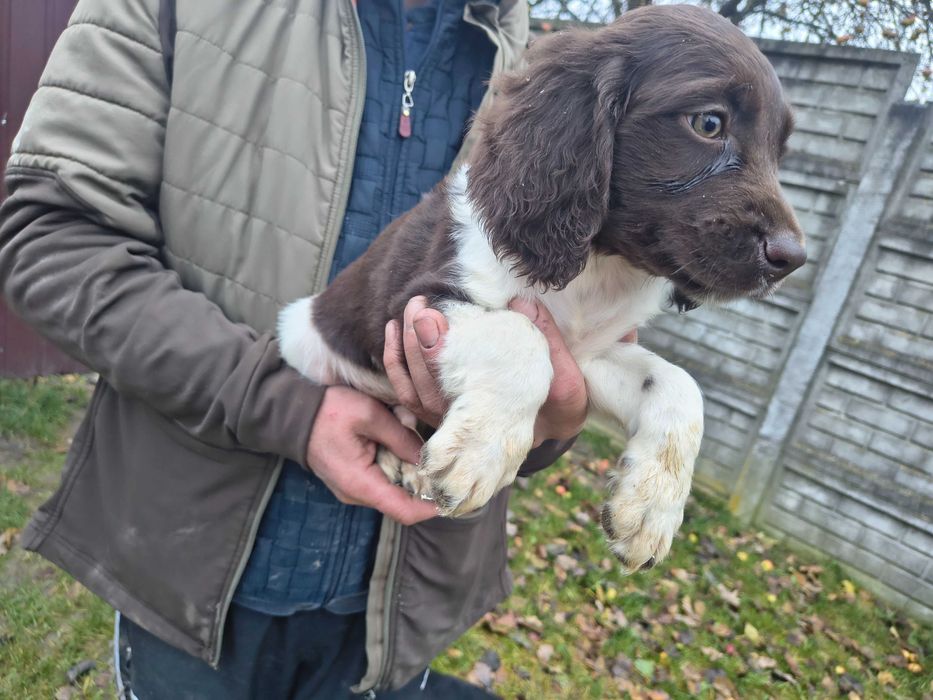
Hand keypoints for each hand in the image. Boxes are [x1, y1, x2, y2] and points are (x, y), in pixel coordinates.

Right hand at [305, 385, 437, 524]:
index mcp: (360, 483)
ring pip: (393, 492)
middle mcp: (356, 494)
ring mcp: (353, 489)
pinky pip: (382, 482)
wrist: (293, 413)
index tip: (453, 496)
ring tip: (423, 450)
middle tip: (445, 465)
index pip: (404, 511)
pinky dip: (398, 469)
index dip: (432, 507)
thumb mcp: (370, 415)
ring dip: (411, 475)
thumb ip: (401, 438)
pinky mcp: (353, 480)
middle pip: (402, 503)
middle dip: (425, 487)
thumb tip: (427, 458)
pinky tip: (404, 448)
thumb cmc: (329, 411)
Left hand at [383, 296, 589, 444]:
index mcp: (496, 412)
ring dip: (403, 350)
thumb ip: (545, 336)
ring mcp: (451, 421)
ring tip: (409, 311)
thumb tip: (521, 302)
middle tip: (418, 304)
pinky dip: (398, 365)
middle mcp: (467, 424)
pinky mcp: (442, 414)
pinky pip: (409, 394)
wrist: (556, 423)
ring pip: (413, 390)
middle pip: (425, 385)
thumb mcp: (565, 372)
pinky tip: (396, 332)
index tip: (428, 317)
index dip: (434, 350)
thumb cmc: (560, 398)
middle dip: (416, 341)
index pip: (452, 385)